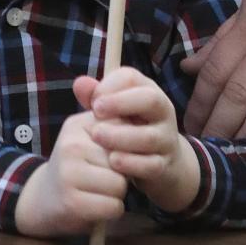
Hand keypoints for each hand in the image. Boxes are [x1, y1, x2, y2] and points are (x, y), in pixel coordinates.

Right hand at [14, 97, 126, 237]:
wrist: (42, 197)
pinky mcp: (72, 202)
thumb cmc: (77, 165)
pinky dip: (112, 210)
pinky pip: (113, 206)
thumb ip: (114, 127)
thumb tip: (144, 130)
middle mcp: (71, 145)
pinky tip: (99, 205)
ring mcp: (69, 173)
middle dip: (122, 172)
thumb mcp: (89, 138)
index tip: (118, 154)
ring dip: (118, 193)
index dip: (128, 147)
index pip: (123, 130)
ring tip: (102, 190)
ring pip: (120, 184)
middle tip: (106, 176)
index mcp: (78, 124)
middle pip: (123, 159)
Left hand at [85, 66, 200, 213]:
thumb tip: (79, 83)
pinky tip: (112, 161)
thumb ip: (97, 97)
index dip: (111, 85)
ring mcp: (166, 140)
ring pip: (149, 136)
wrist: (160, 164)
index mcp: (149, 92)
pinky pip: (151, 165)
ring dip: (121, 136)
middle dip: (121, 103)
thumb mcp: (116, 112)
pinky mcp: (164, 166)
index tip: (93, 99)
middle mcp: (162, 113)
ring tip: (97, 136)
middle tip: (96, 111)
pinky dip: (131, 163)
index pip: (132, 78)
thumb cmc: (131, 129)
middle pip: (150, 100)